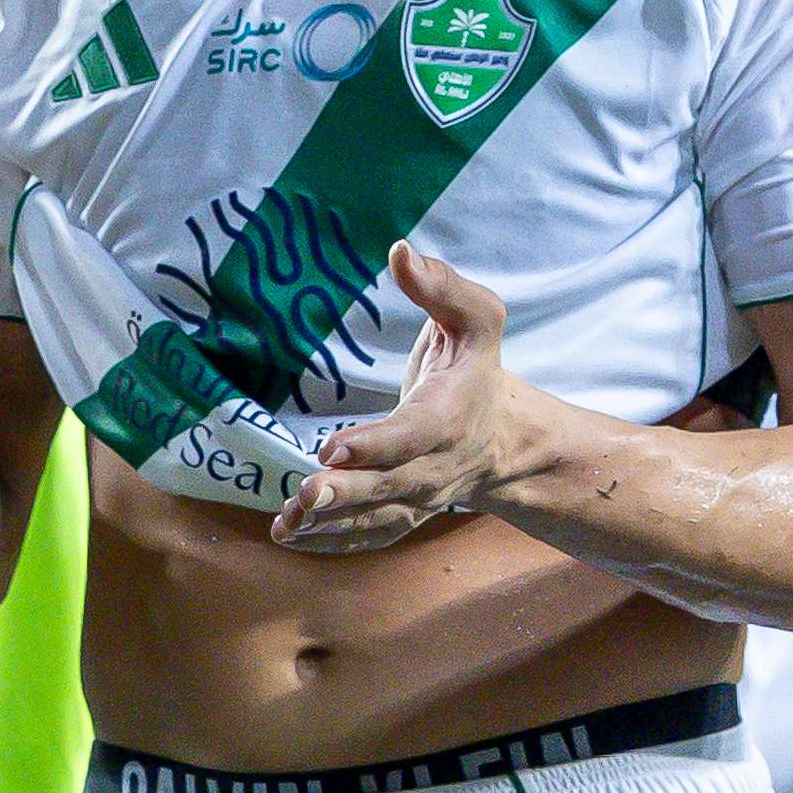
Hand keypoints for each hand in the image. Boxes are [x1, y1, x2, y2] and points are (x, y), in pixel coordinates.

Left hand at [268, 244, 547, 553]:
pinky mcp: (402, 514)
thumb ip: (442, 287)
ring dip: (328, 524)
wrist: (505, 438)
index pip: (412, 435)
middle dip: (346, 493)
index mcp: (450, 415)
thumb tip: (401, 251)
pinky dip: (330, 541)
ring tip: (287, 522)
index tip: (332, 448)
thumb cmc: (478, 370)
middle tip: (306, 494)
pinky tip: (290, 536)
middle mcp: (434, 466)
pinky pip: (367, 536)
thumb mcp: (477, 319)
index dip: (375, 445)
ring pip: (373, 518)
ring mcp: (418, 498)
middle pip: (388, 486)